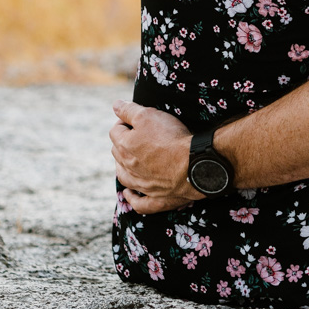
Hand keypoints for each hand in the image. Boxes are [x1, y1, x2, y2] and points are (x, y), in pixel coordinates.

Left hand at [110, 100, 202, 214]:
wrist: (193, 164)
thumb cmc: (171, 138)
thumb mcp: (148, 115)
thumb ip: (129, 110)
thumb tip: (115, 105)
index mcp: (124, 147)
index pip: (115, 131)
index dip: (124, 121)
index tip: (134, 118)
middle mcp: (128, 168)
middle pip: (117, 153)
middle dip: (123, 142)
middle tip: (136, 134)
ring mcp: (141, 185)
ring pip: (124, 177)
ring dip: (123, 168)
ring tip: (129, 160)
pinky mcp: (156, 199)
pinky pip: (139, 203)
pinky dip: (133, 199)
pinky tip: (130, 194)